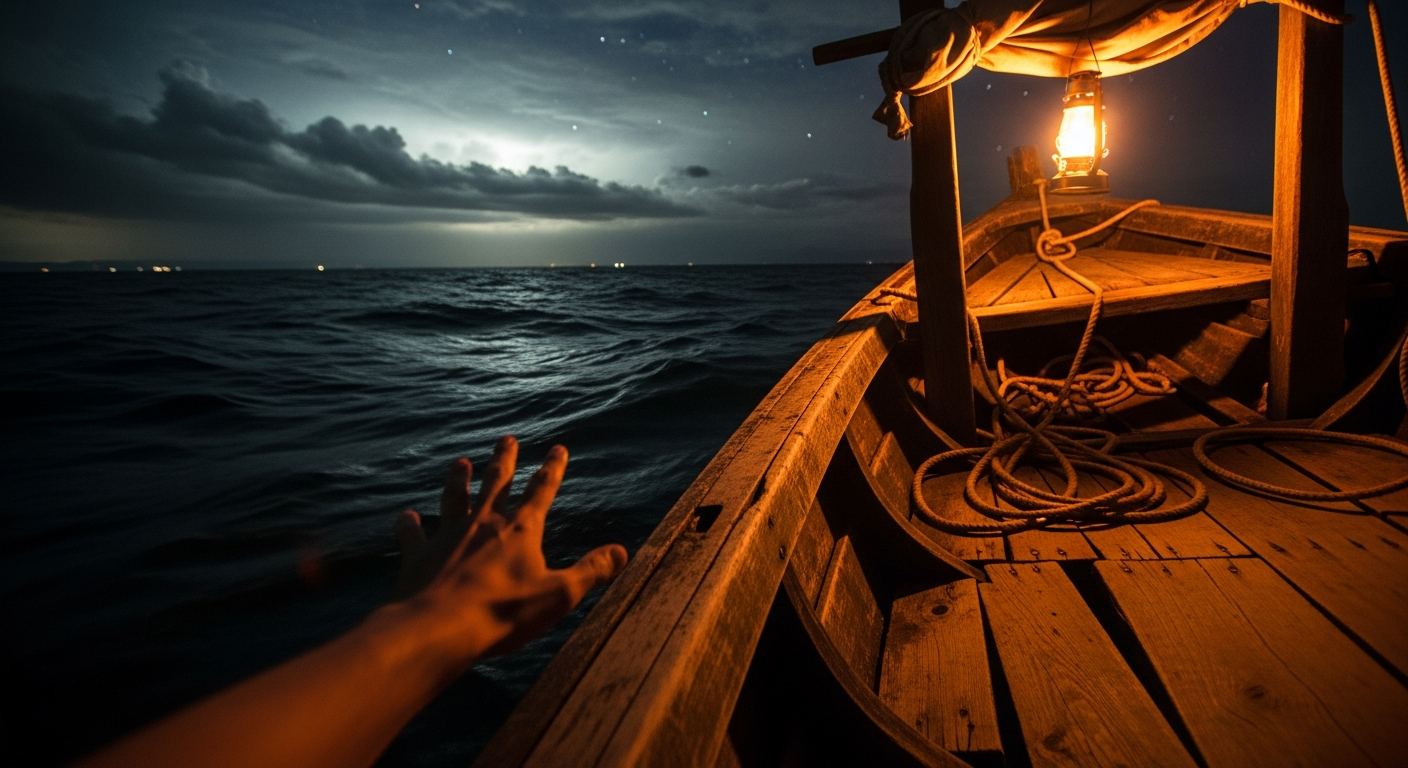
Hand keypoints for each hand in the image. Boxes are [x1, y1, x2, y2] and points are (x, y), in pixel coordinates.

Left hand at [390, 436, 627, 667]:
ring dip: (458, 479)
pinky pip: (413, 532)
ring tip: (459, 462)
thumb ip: (591, 571)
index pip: (541, 490)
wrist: (440, 627)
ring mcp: (448, 535)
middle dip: (503, 459)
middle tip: (506, 439)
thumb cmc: (503, 612)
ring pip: (454, 497)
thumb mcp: (560, 595)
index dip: (552, 468)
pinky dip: (409, 523)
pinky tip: (407, 516)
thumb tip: (622, 551)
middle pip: (496, 482)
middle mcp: (484, 523)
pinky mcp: (419, 554)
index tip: (558, 448)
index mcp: (520, 530)